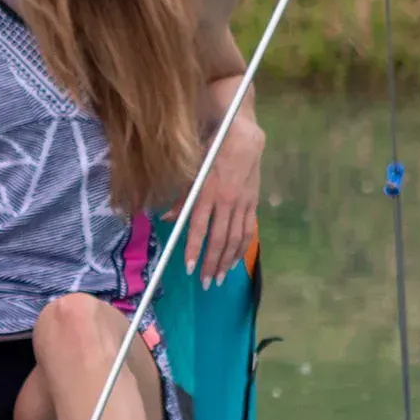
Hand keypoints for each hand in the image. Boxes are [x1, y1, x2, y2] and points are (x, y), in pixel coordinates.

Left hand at [174, 112, 263, 288]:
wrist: (243, 137)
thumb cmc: (210, 151)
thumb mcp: (192, 171)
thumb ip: (182, 198)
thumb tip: (167, 219)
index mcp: (208, 193)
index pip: (199, 228)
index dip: (193, 249)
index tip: (188, 268)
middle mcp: (226, 202)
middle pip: (218, 239)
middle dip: (210, 263)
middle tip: (205, 283)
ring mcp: (242, 204)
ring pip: (235, 239)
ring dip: (226, 262)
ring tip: (219, 278)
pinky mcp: (253, 204)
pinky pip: (248, 231)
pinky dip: (241, 248)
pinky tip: (235, 261)